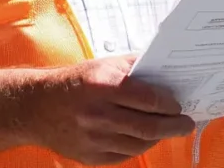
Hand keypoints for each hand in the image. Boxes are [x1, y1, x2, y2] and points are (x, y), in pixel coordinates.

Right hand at [25, 55, 196, 164]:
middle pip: (150, 127)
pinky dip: (139, 147)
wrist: (37, 107)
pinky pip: (125, 156)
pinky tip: (144, 138)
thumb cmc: (74, 82)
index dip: (170, 104)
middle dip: (174, 125)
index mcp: (104, 86)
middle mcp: (100, 115)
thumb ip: (132, 67)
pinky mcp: (91, 157)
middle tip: (186, 123)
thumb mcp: (102, 65)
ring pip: (140, 145)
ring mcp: (95, 139)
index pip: (150, 99)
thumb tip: (164, 71)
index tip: (179, 104)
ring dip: (158, 137)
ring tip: (166, 129)